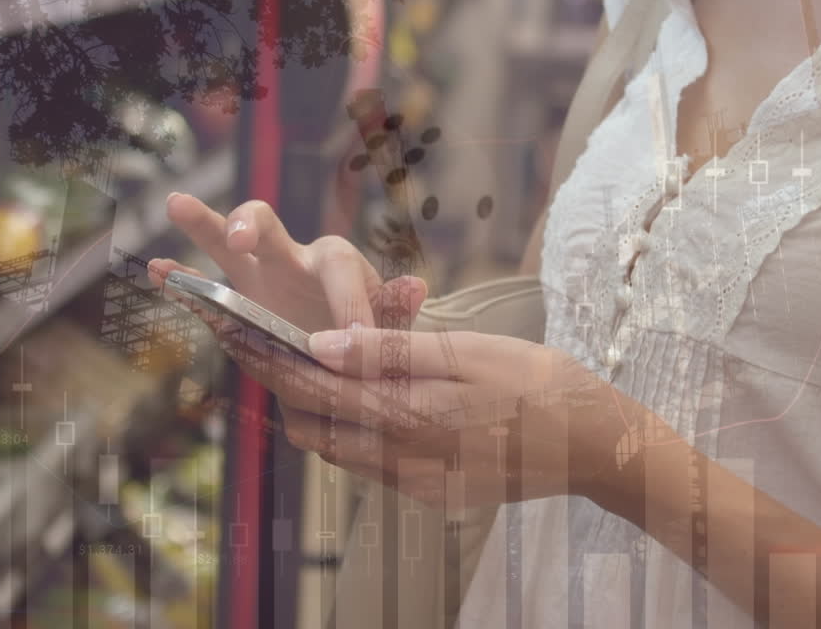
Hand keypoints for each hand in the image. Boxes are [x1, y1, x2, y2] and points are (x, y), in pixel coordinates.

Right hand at [149, 193, 426, 333]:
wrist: (346, 357)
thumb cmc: (371, 336)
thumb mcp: (392, 327)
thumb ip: (397, 310)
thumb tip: (417, 286)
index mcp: (338, 263)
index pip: (340, 272)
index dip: (348, 307)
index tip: (355, 344)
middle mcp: (293, 258)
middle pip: (271, 226)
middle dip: (255, 227)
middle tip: (242, 237)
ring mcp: (257, 275)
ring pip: (226, 243)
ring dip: (204, 225)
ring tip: (177, 203)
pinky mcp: (233, 299)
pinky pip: (201, 286)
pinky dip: (179, 277)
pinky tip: (153, 268)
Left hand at [276, 326, 681, 510]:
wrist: (593, 447)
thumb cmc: (538, 384)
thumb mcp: (469, 352)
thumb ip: (393, 353)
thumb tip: (321, 343)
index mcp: (405, 415)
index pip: (309, 387)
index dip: (262, 356)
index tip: (227, 327)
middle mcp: (398, 458)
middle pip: (310, 424)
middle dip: (280, 383)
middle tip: (268, 339)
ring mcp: (414, 483)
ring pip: (335, 448)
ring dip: (315, 408)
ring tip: (315, 362)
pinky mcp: (430, 493)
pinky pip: (369, 463)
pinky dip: (353, 429)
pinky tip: (370, 398)